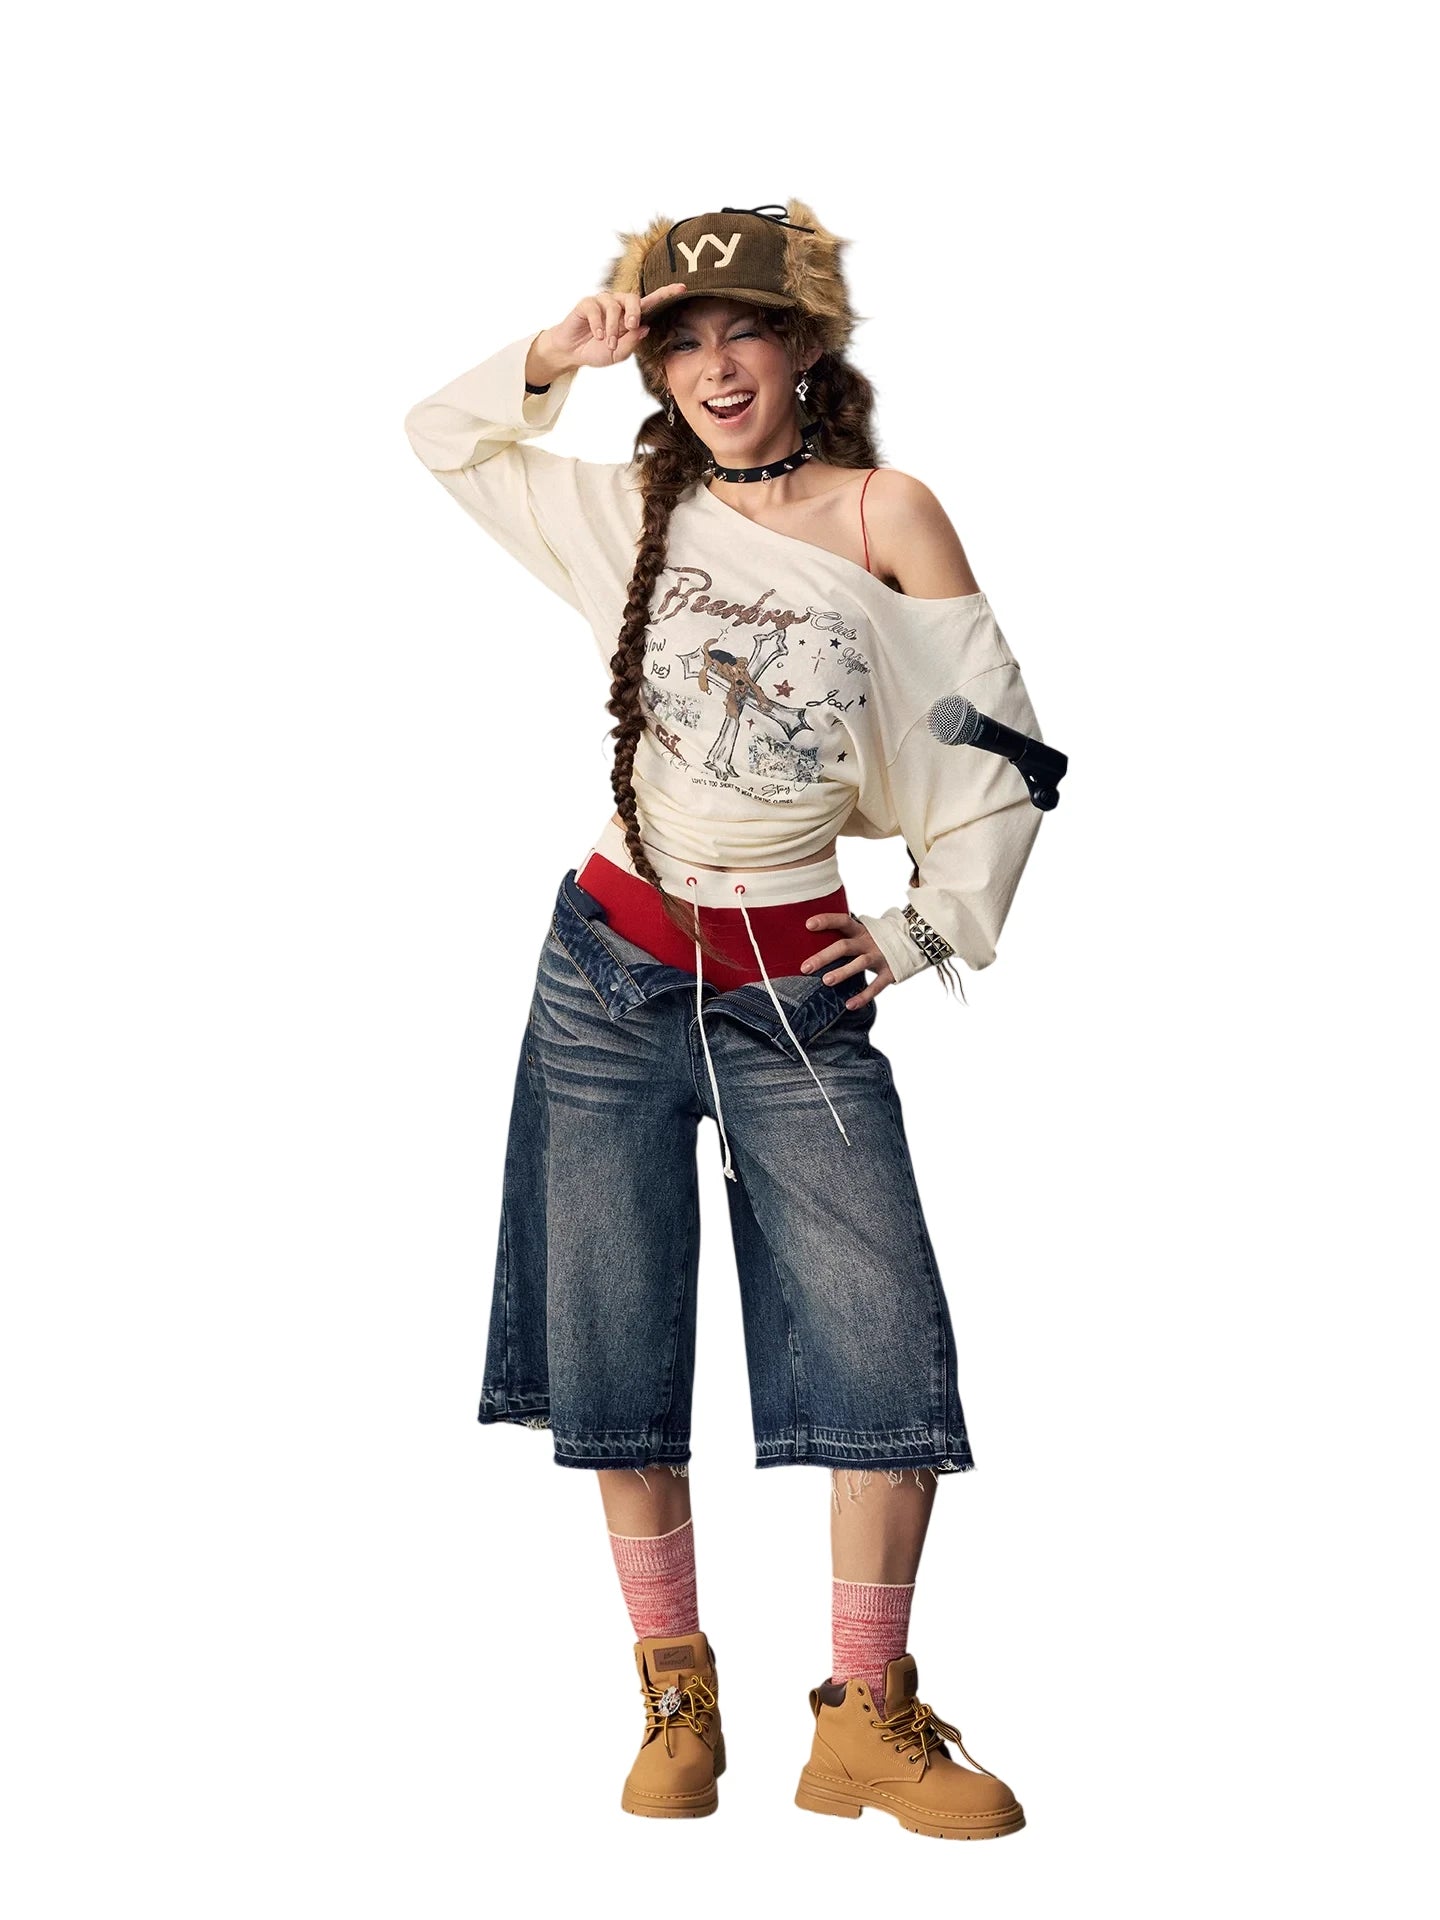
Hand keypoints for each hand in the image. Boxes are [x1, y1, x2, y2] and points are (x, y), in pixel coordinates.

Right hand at [538, 282, 688, 374]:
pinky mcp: (587, 303)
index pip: (650, 302)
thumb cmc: (598, 351)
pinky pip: (595, 309)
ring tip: (607, 342)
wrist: (573, 353)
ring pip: (614, 307)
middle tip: (630, 327)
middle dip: (634, 312)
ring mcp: (602, 302)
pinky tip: (597, 334)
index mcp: (630, 316)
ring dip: (612, 328)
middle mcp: (618, 305)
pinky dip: (597, 324)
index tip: (683, 288)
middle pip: (633, 298)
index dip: (666, 294)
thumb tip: (645, 327)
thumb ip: (631, 342)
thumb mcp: (618, 354)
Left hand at [799, 913, 893, 1008]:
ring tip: (826, 981)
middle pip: (845, 946)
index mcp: (860, 930)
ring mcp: (880, 956)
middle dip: (824, 956)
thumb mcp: (862, 934)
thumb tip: (810, 947)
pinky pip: (876, 986)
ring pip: (860, 963)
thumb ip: (843, 938)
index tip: (808, 924)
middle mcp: (869, 942)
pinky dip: (863, 996)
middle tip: (806, 967)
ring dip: (843, 972)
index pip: (842, 921)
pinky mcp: (890, 972)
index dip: (827, 921)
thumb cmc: (875, 941)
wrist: (911, 942)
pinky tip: (849, 1005)